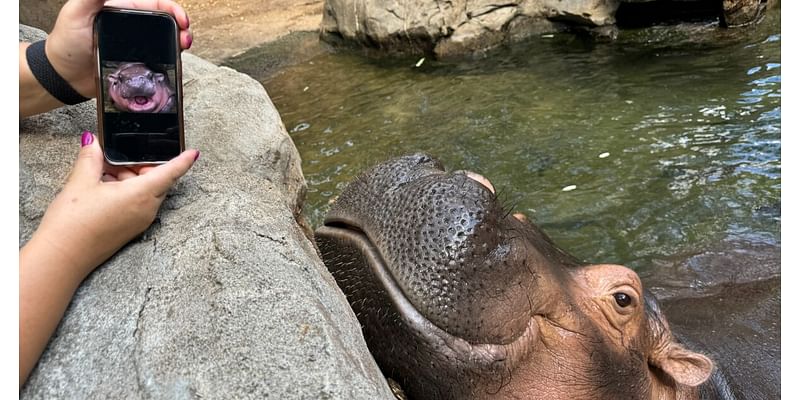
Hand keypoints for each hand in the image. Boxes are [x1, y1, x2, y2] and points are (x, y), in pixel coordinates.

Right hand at [19, 131, 197, 384]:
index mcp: (143, 195)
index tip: (196, 148)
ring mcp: (140, 224)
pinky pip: (135, 207)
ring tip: (105, 169)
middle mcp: (148, 211)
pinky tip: (103, 187)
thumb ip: (92, 160)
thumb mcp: (81, 184)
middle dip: (142, 165)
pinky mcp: (129, 233)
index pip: (173, 172)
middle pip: (156, 181)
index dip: (183, 157)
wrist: (60, 261)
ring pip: (145, 194)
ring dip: (131, 179)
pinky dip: (125, 193)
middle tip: (122, 151)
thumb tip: (94, 142)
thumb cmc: (71, 223)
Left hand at [45, 0, 192, 98]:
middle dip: (183, 29)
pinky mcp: (139, 66)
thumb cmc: (66, 42)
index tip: (181, 19)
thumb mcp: (77, 12)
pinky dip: (170, 64)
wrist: (63, 76)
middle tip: (186, 39)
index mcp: (125, 9)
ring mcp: (139, 48)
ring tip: (183, 50)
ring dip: (180, 45)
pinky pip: (160, 64)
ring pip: (167, 44)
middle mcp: (135, 28)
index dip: (172, 9)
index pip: (156, 5)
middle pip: (167, 24)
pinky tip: (174, 66)